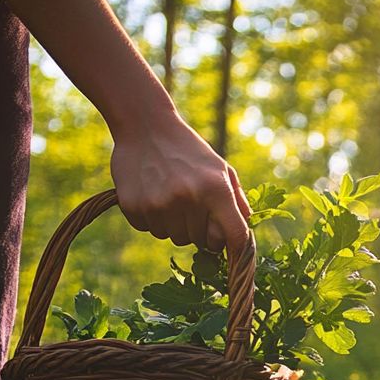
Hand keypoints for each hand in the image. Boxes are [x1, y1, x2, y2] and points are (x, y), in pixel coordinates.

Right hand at [109, 113, 251, 253]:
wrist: (146, 126)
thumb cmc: (189, 150)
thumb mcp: (220, 168)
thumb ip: (236, 199)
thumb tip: (246, 229)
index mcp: (215, 189)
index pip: (235, 236)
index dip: (237, 249)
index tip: (235, 253)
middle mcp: (188, 199)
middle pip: (201, 242)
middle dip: (200, 230)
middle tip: (192, 205)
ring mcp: (159, 204)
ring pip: (175, 238)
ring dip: (175, 225)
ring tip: (170, 196)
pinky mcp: (134, 207)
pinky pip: (150, 230)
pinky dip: (152, 218)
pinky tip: (151, 194)